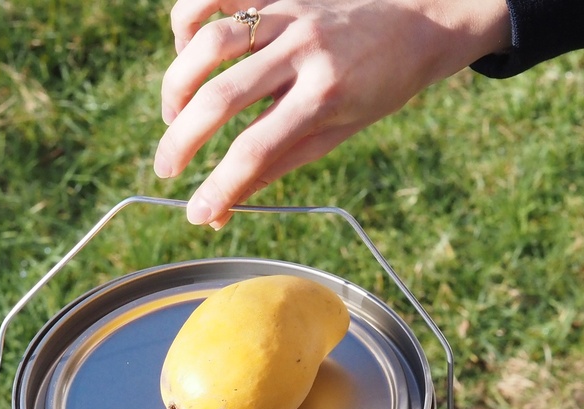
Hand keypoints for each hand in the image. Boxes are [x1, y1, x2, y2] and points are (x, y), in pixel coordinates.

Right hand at [155, 0, 511, 226]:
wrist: (418, 20)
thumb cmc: (376, 88)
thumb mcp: (333, 136)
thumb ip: (274, 168)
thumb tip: (221, 210)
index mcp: (324, 95)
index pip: (256, 149)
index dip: (219, 187)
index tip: (195, 214)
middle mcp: (303, 49)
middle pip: (221, 96)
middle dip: (181, 140)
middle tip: (165, 169)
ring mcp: (287, 11)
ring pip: (208, 40)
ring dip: (176, 85)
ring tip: (173, 116)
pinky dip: (186, 22)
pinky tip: (184, 53)